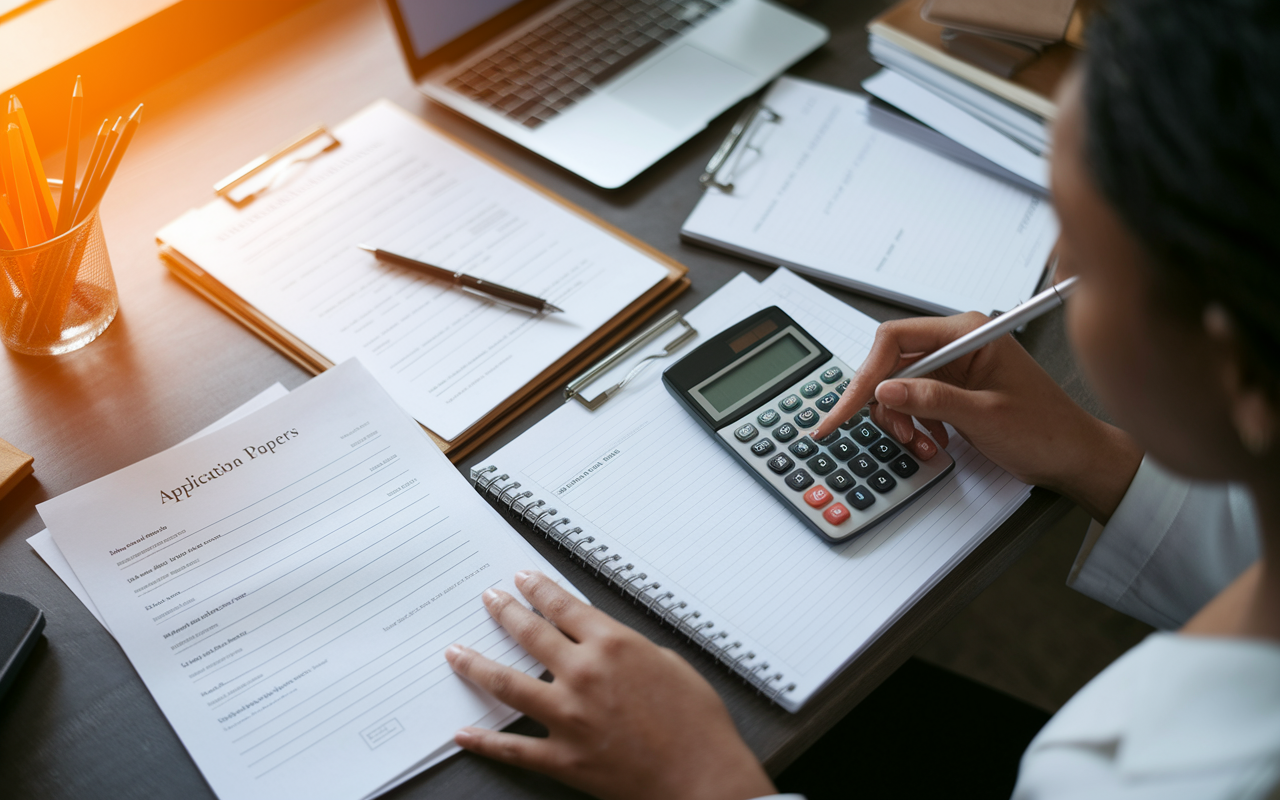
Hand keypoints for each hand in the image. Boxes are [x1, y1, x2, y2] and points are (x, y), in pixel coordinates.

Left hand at [446, 571, 773, 799]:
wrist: (702, 777)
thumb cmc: (697, 724)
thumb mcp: (670, 663)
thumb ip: (630, 649)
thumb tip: (606, 644)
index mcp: (613, 644)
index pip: (563, 606)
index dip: (538, 590)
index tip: (522, 581)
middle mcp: (584, 673)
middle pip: (529, 634)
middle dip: (504, 613)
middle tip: (489, 600)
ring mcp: (568, 716)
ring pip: (507, 684)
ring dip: (476, 665)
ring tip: (456, 653)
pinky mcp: (563, 757)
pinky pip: (513, 747)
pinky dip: (484, 741)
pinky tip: (464, 732)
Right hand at [812, 313, 1141, 521]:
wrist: (1075, 457)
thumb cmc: (1047, 430)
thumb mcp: (985, 416)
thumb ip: (932, 399)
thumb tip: (884, 391)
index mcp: (968, 333)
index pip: (895, 339)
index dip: (866, 375)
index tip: (845, 408)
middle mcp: (957, 344)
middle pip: (891, 363)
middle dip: (884, 404)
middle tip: (891, 435)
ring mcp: (954, 368)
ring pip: (898, 386)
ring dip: (900, 420)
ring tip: (920, 444)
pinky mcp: (953, 390)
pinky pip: (914, 402)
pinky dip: (913, 426)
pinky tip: (931, 442)